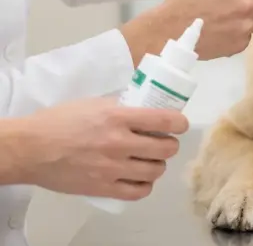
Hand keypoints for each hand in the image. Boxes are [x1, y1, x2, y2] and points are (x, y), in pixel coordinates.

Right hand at [15, 98, 187, 199]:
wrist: (30, 149)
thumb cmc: (59, 122)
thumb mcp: (94, 104)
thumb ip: (122, 107)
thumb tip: (146, 109)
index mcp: (118, 117)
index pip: (166, 121)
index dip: (180, 123)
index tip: (179, 125)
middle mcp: (119, 143)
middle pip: (166, 148)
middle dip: (169, 145)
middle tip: (162, 143)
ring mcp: (112, 168)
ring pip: (156, 171)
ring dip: (158, 165)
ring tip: (150, 160)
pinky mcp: (102, 188)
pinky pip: (138, 192)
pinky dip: (144, 185)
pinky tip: (140, 179)